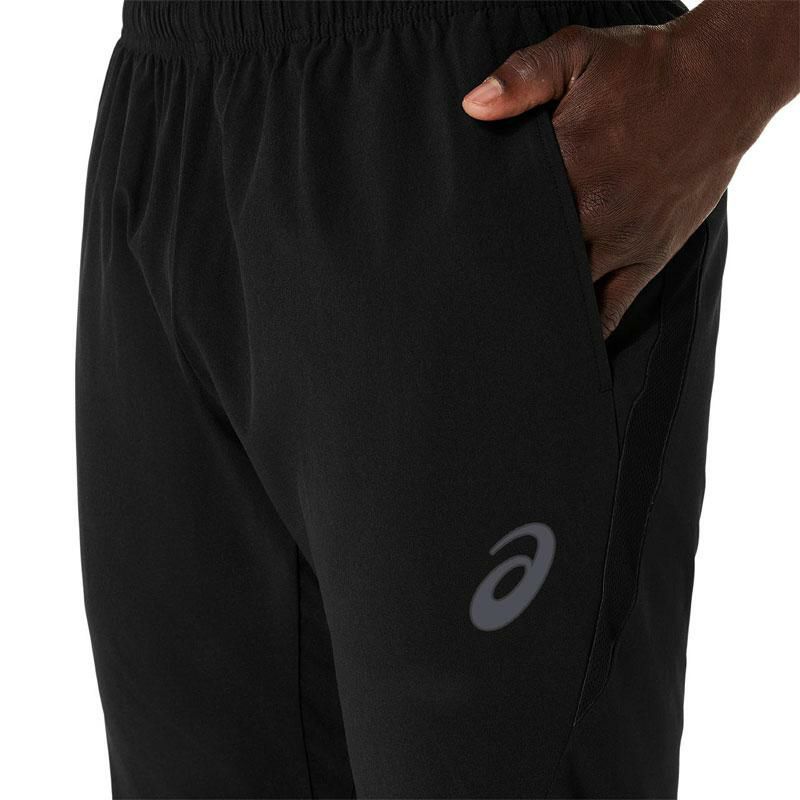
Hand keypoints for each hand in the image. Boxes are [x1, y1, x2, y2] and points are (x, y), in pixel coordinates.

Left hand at [462, 1, 798, 336]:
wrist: (724, 85)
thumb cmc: (647, 70)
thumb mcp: (580, 53)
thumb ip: (524, 78)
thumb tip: (473, 106)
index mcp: (568, 166)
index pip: (509, 216)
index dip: (479, 239)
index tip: (453, 257)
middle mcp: (593, 212)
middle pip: (533, 260)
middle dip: (502, 279)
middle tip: (467, 301)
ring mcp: (623, 241)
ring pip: (566, 290)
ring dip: (537, 308)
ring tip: (502, 329)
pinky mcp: (648, 257)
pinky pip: (613, 308)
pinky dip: (586, 331)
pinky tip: (560, 349)